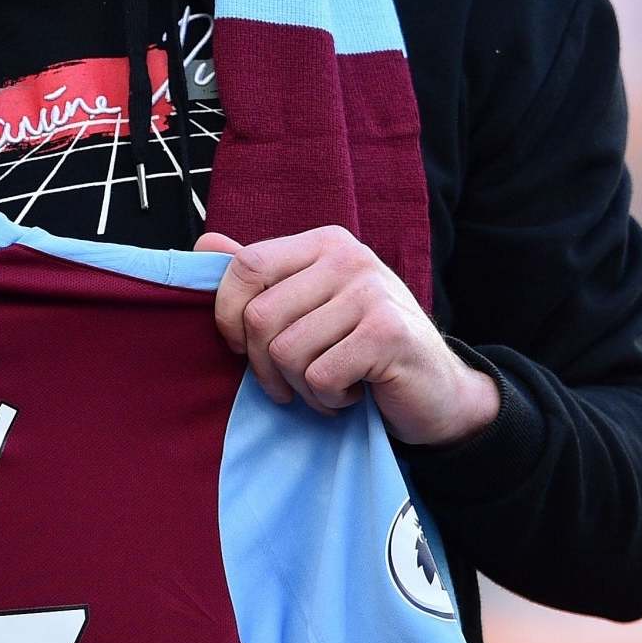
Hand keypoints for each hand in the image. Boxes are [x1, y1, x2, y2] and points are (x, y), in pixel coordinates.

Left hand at [199, 225, 499, 447]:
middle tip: (295, 381)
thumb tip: (203, 246)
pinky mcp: (387, 333)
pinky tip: (355, 392)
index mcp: (325, 243)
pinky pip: (320, 376)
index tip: (243, 348)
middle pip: (260, 317)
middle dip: (266, 366)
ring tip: (332, 384)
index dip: (228, 315)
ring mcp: (372, 292)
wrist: (437, 390)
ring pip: (287, 352)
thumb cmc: (364, 349)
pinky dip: (329, 399)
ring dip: (302, 388)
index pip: (246, 266)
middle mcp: (349, 257)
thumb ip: (263, 276)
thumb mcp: (312, 305)